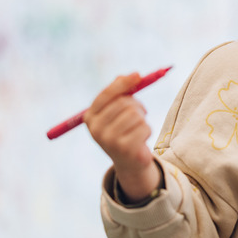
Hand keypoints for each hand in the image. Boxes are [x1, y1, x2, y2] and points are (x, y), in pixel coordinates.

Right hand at [83, 73, 160, 202]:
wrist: (128, 161)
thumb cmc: (123, 130)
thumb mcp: (117, 111)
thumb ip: (121, 92)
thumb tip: (132, 75)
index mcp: (90, 117)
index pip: (106, 94)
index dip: (123, 83)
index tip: (138, 75)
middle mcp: (96, 129)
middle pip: (123, 103)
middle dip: (136, 105)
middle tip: (140, 113)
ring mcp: (109, 140)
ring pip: (136, 115)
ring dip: (142, 119)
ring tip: (138, 128)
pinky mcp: (125, 149)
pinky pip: (144, 127)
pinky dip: (147, 130)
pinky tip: (141, 139)